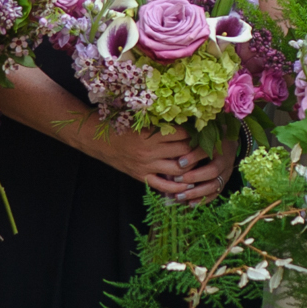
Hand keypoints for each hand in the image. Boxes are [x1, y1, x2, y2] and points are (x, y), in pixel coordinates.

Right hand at [76, 122, 226, 202]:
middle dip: (198, 151)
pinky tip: (187, 185)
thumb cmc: (122, 125)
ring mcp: (146, 166)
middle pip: (184, 152)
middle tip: (208, 148)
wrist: (99, 139)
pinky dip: (177, 187)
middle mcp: (150, 151)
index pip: (183, 134)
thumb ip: (162, 122)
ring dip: (191, 168)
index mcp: (152, 133)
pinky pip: (163, 185)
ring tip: (200, 165)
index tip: (205, 131)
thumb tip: (187, 121)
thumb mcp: (142, 120)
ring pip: (178, 170)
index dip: (196, 133)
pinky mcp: (141, 177)